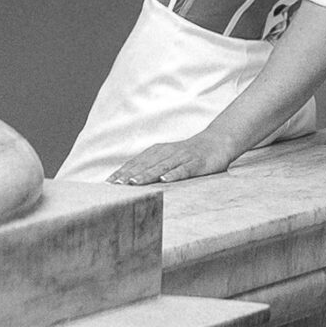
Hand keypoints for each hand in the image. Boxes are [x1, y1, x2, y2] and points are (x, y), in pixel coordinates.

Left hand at [110, 133, 235, 185]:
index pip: (136, 162)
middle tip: (116, 185)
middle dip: (130, 174)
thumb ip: (151, 167)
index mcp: (157, 152)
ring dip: (147, 174)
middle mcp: (167, 153)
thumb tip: (129, 181)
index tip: (109, 183)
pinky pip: (184, 169)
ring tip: (135, 182)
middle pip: (145, 165)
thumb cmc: (188, 154)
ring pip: (162, 167)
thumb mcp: (167, 158)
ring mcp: (182, 157)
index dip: (123, 172)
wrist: (216, 142)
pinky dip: (174, 174)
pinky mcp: (197, 163)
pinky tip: (165, 180)